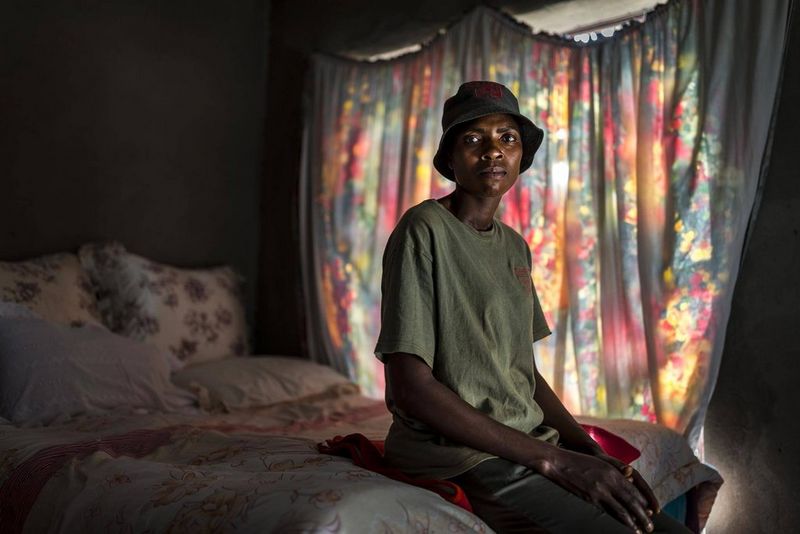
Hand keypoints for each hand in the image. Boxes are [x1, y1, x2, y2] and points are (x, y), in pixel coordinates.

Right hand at [541, 449, 655, 532]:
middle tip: (650, 526)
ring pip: (624, 509)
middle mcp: (610, 480)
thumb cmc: (579, 461)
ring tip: (643, 530)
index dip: (645, 502)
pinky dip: (621, 521)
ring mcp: (601, 490)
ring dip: (635, 522)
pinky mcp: (591, 497)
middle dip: (644, 516)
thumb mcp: (599, 463)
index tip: (651, 511)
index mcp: (613, 471)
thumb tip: (629, 479)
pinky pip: (610, 512)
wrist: (558, 462)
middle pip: (633, 501)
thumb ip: (614, 473)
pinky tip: (627, 526)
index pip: (635, 490)